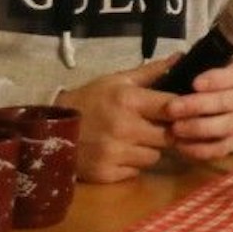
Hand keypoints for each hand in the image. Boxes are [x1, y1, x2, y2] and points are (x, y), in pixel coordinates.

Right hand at [57, 58, 176, 182]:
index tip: (181, 112)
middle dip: (166, 133)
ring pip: (155, 157)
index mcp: (129, 101)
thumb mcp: (117, 80)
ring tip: (135, 140)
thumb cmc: (89, 100)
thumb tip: (181, 57)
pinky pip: (137, 171)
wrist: (51, 128)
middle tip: (156, 128)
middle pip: (169, 136)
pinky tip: (120, 153)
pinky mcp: (107, 173)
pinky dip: (133, 164)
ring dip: (150, 149)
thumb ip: (152, 72)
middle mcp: (124, 128)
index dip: (181, 111)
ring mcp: (115, 153)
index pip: (172, 108)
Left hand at [162, 59, 232, 161]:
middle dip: (197, 106)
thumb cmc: (202, 87)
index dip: (215, 79)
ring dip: (198, 128)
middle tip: (171, 108)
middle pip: (225, 102)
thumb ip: (184, 66)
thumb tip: (175, 59)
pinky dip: (200, 149)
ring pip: (224, 127)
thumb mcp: (195, 71)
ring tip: (174, 129)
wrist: (220, 109)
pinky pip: (220, 149)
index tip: (194, 83)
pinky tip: (180, 145)